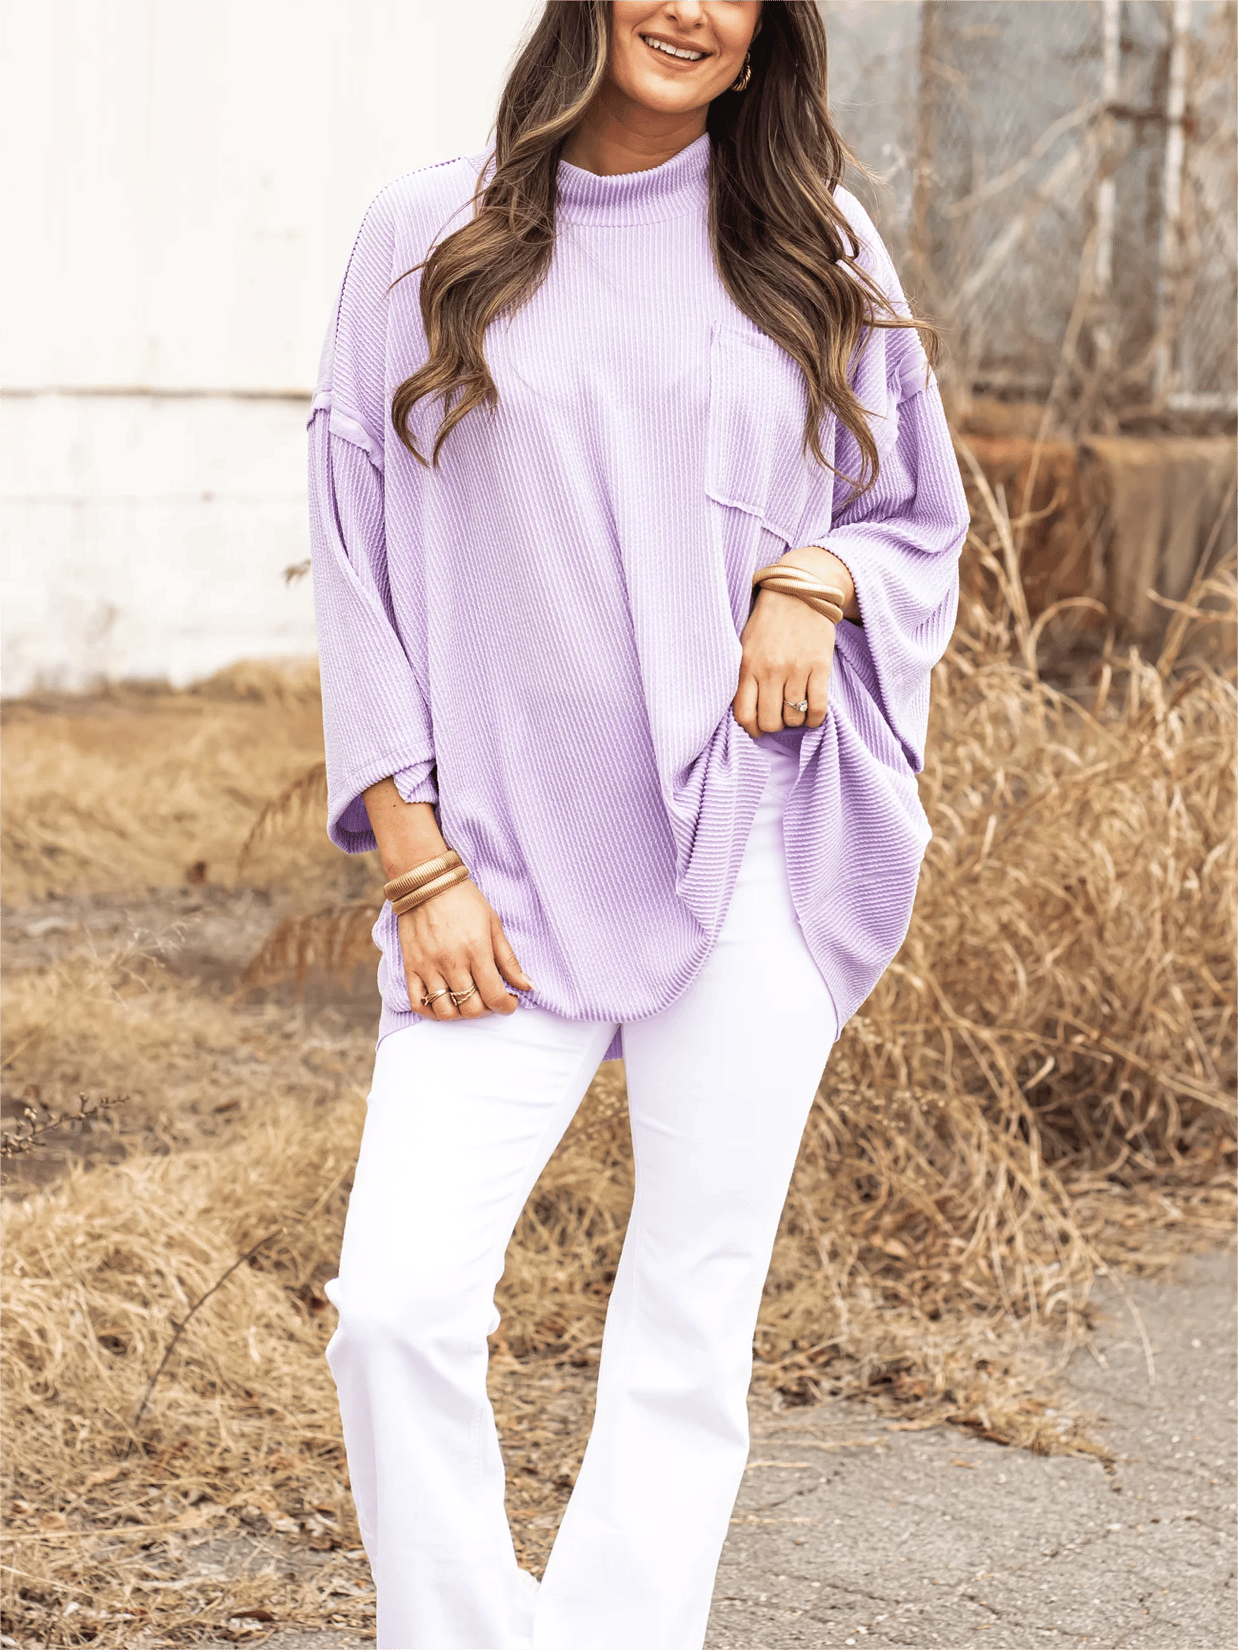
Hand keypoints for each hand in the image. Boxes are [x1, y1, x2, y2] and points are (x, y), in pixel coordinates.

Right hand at [398, 877, 533, 1020]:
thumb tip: (528, 986)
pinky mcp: (411, 967)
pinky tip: (444, 1004)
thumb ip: (509, 959)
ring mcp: (428, 967)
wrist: (426, 883)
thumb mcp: (493, 925)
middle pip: (471, 1008)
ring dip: (461, 1013)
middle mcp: (451, 963)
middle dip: (486, 1009)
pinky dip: (431, 1012)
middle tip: (489, 998)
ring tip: (467, 1000)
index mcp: (476, 951)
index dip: (506, 1006)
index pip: (494, 996)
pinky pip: (418, 1003)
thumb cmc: (464, 900)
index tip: (509, 1001)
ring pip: (445, 1011)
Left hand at [731, 547, 854, 737]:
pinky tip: (812, 716)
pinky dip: (815, 719)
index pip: (745, 714)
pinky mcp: (820, 666)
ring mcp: (796, 670)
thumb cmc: (769, 620)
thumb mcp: (745, 645)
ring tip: (795, 711)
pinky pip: (818, 707)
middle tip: (779, 717)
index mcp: (748, 666)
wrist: (799, 591)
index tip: (758, 729)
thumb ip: (744, 676)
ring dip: (795, 721)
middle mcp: (771, 671)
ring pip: (794, 718)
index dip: (752, 729)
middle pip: (771, 721)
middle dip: (774, 726)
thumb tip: (747, 711)